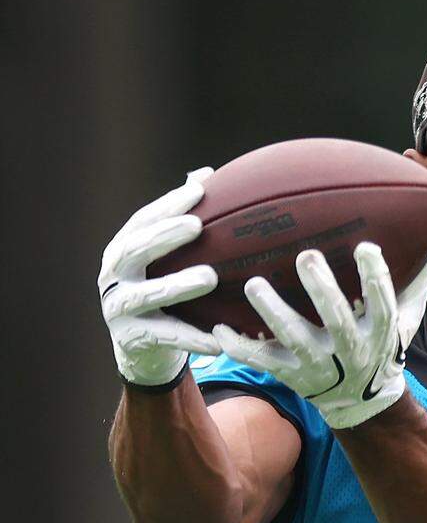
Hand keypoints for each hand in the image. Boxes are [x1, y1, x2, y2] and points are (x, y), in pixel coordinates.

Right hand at [99, 168, 219, 386]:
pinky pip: (165, 337)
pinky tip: (217, 339)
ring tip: (209, 277)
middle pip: (134, 250)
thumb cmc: (163, 292)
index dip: (169, 204)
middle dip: (164, 236)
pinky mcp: (131, 340)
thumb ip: (183, 221)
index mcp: (123, 250)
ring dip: (177, 285)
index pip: (144, 220)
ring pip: (146, 295)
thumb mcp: (168, 259)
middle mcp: (114, 276)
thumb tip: (207, 173)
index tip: (200, 189)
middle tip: (198, 226)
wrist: (141, 349)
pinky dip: (191, 338)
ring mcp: (118, 309)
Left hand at [213, 228, 426, 428]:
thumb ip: (415, 282)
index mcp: (379, 333)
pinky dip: (240, 348)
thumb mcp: (403, 319)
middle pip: (337, 321)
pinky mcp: (292, 377)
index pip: (382, 303)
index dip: (375, 277)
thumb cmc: (378, 345)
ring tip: (255, 285)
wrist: (360, 402)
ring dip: (274, 312)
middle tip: (306, 256)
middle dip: (321, 290)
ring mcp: (320, 366)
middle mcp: (351, 351)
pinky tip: (219, 329)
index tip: (364, 247)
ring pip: (295, 340)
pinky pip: (263, 363)